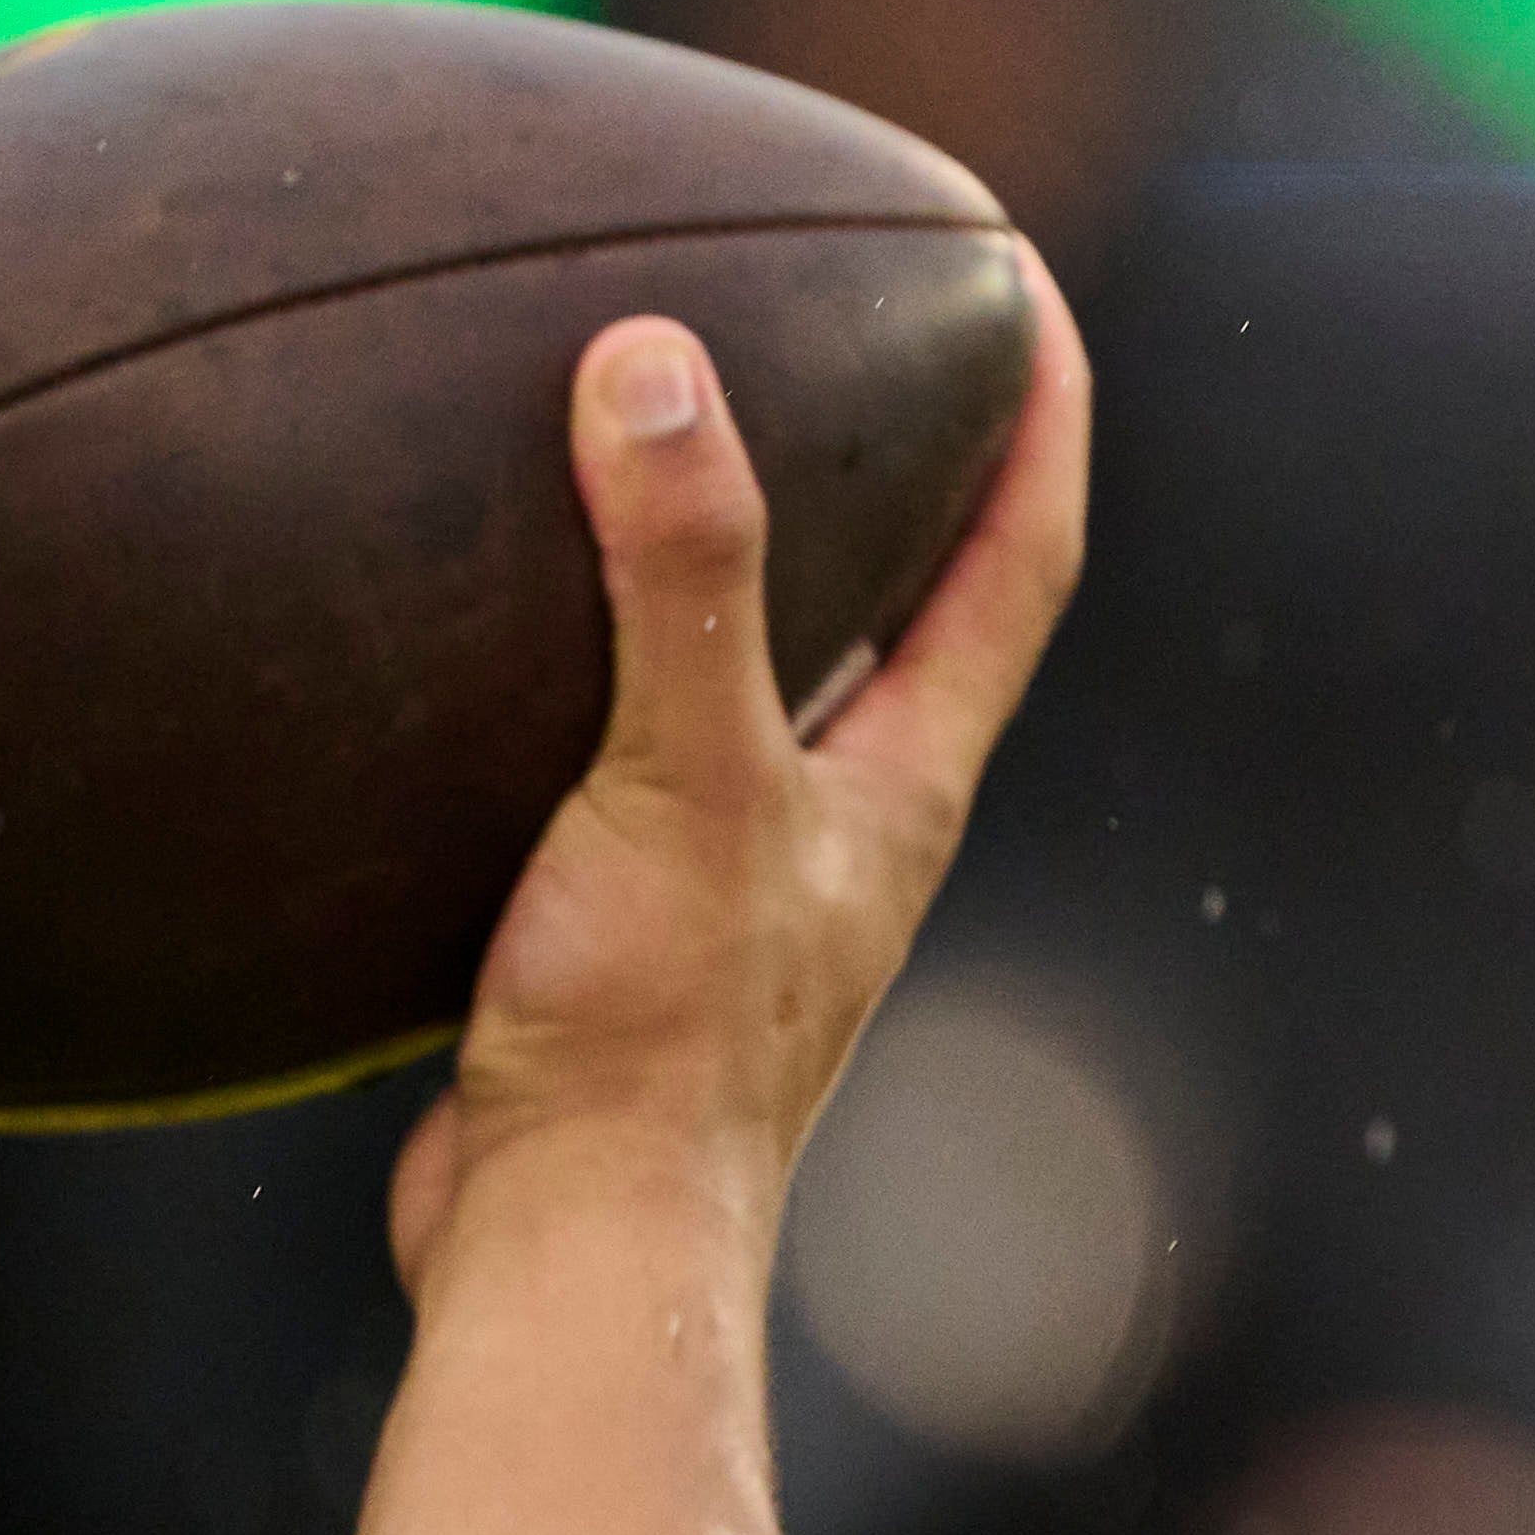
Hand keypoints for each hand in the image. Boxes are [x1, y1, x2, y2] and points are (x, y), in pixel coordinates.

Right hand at [389, 261, 1094, 1292]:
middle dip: (909, 464)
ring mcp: (747, 882)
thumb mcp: (679, 778)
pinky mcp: (637, 931)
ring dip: (748, 571)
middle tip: (851, 326)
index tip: (1022, 278)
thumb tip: (655, 369)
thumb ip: (679, 580)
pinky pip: (635, 759)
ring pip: (774, 683)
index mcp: (907, 778)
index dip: (1045, 407)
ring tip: (666, 448)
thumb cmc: (653, 1041)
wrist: (566, 1256)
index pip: (1026, 550)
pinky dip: (595, 676)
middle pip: (923, 605)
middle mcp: (850, 823)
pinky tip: (489, 648)